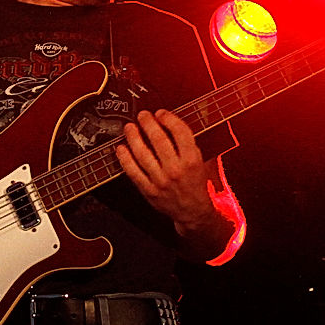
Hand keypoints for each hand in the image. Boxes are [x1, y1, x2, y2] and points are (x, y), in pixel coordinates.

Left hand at [115, 109, 212, 228]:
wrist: (193, 211)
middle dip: (148, 123)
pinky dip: (125, 159)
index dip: (168, 119)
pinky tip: (121, 148)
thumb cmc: (197, 183)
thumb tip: (178, 122)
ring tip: (129, 128)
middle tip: (142, 115)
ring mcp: (161, 181)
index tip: (160, 113)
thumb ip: (193, 144)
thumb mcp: (203, 161)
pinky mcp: (149, 191)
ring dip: (134, 138)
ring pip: (143, 154)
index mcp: (192, 160)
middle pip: (159, 140)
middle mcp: (176, 170)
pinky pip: (133, 172)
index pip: (179, 132)